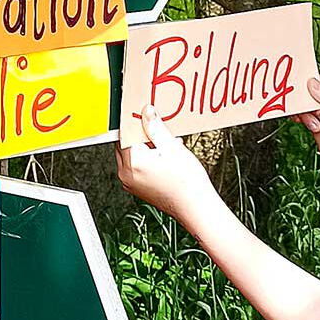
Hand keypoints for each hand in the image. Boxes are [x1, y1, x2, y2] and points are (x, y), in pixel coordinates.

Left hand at [115, 107, 220, 224]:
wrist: (194, 206)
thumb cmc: (186, 182)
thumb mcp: (171, 147)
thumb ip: (155, 127)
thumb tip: (146, 113)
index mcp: (133, 162)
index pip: (125, 133)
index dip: (134, 121)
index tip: (141, 113)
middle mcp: (126, 173)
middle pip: (125, 144)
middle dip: (139, 134)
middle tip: (154, 127)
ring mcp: (130, 182)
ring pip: (130, 155)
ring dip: (143, 146)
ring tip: (163, 144)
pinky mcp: (136, 188)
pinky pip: (135, 166)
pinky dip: (145, 158)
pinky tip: (163, 155)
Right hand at [295, 72, 319, 182]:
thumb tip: (311, 82)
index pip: (316, 79)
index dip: (309, 90)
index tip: (308, 101)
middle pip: (306, 90)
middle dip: (306, 104)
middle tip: (318, 115)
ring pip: (301, 102)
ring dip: (305, 114)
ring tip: (319, 123)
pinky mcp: (314, 117)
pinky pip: (299, 113)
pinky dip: (301, 119)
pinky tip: (313, 126)